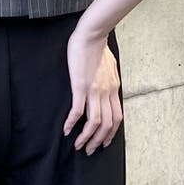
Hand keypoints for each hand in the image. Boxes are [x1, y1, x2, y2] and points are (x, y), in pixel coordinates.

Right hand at [64, 27, 122, 154]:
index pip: (117, 117)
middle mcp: (106, 92)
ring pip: (94, 122)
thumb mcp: (110, 64)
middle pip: (107, 124)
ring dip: (87, 137)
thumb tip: (108, 83)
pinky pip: (78, 110)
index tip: (104, 141)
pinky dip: (73, 123)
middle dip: (99, 141)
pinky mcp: (81, 86)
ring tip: (79, 146)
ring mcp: (94, 90)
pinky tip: (66, 130)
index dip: (111, 132)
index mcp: (113, 88)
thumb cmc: (98, 46)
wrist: (92, 34)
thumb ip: (109, 77)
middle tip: (91, 150)